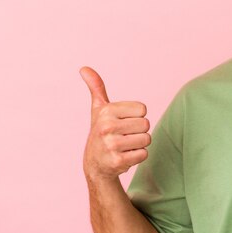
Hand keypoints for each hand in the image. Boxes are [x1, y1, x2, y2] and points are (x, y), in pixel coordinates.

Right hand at [80, 66, 150, 181]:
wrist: (95, 164)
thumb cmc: (102, 132)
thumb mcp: (98, 109)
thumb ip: (97, 88)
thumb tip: (84, 68)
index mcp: (106, 111)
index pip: (143, 109)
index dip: (136, 117)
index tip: (123, 122)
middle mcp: (107, 127)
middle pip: (146, 124)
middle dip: (139, 131)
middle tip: (124, 136)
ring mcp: (111, 145)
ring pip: (147, 139)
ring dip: (139, 144)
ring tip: (124, 146)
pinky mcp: (118, 161)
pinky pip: (144, 154)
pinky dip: (137, 156)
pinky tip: (124, 156)